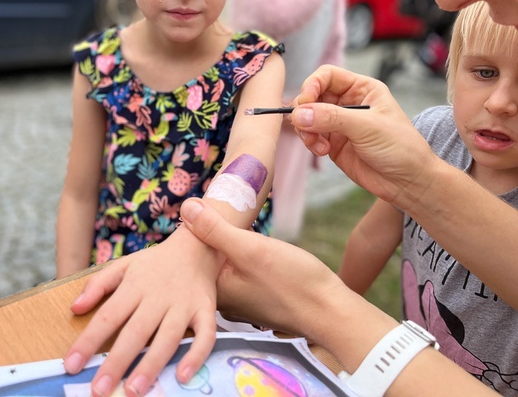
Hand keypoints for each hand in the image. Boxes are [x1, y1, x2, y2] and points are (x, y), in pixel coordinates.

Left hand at [63, 228, 218, 396]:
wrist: (197, 244)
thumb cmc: (155, 263)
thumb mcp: (124, 265)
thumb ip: (98, 285)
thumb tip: (75, 309)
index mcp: (135, 285)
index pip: (108, 316)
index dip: (88, 341)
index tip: (71, 365)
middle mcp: (159, 296)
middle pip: (136, 332)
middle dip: (116, 362)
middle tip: (99, 391)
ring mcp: (184, 305)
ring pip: (168, 338)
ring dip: (151, 365)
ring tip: (134, 391)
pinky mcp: (206, 310)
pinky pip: (205, 336)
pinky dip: (196, 355)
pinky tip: (183, 377)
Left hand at [179, 197, 349, 343]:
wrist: (332, 312)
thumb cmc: (293, 282)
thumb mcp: (251, 249)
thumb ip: (216, 229)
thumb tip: (186, 207)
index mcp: (212, 292)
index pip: (192, 254)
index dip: (194, 227)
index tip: (200, 204)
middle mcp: (221, 301)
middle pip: (206, 259)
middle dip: (209, 233)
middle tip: (217, 205)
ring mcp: (239, 301)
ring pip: (224, 263)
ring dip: (226, 241)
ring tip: (232, 216)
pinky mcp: (255, 297)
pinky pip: (238, 270)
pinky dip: (240, 253)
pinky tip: (249, 238)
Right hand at [289, 65, 436, 206]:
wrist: (407, 181)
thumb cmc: (400, 147)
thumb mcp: (367, 126)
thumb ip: (331, 118)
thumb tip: (299, 114)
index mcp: (362, 89)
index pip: (327, 76)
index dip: (312, 85)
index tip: (305, 102)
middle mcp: (348, 103)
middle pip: (313, 96)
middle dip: (305, 110)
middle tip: (305, 125)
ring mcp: (338, 124)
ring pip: (307, 117)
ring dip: (306, 129)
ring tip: (317, 143)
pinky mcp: (332, 143)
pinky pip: (310, 136)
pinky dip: (310, 142)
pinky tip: (323, 151)